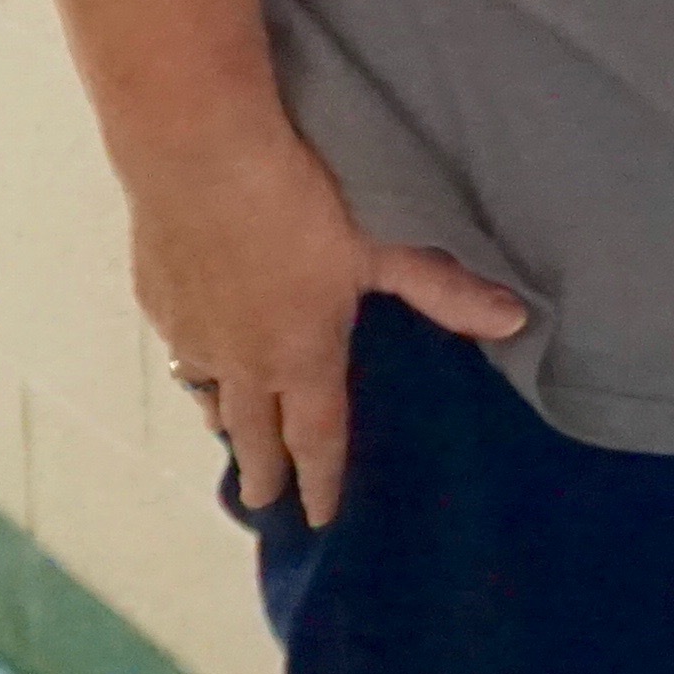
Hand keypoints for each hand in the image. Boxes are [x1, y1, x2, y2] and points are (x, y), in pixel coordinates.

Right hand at [127, 112, 527, 526]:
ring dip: (224, 418)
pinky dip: (196, 364)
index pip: (317, 436)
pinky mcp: (158, 299)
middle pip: (253, 432)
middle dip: (263, 470)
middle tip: (262, 500)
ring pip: (209, 393)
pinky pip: (181, 348)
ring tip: (231, 434)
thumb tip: (515, 322)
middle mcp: (243, 360)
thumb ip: (445, 290)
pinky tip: (199, 353)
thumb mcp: (385, 244)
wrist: (200, 155)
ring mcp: (193, 332)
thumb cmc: (304, 200)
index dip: (321, 480)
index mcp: (302, 356)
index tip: (318, 517)